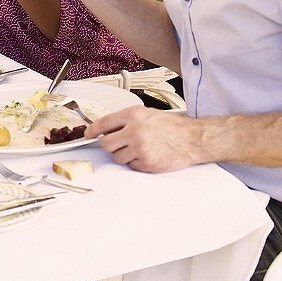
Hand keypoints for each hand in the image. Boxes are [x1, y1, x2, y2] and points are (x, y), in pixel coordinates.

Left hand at [87, 107, 206, 172]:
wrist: (193, 139)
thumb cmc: (173, 126)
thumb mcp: (147, 114)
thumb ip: (127, 120)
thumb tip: (108, 128)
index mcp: (134, 115)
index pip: (104, 123)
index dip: (93, 130)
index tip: (88, 134)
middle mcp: (135, 131)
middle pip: (106, 144)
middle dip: (110, 145)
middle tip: (119, 144)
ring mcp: (140, 148)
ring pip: (117, 157)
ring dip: (124, 155)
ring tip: (140, 148)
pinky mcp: (147, 163)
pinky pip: (131, 166)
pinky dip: (136, 163)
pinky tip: (148, 155)